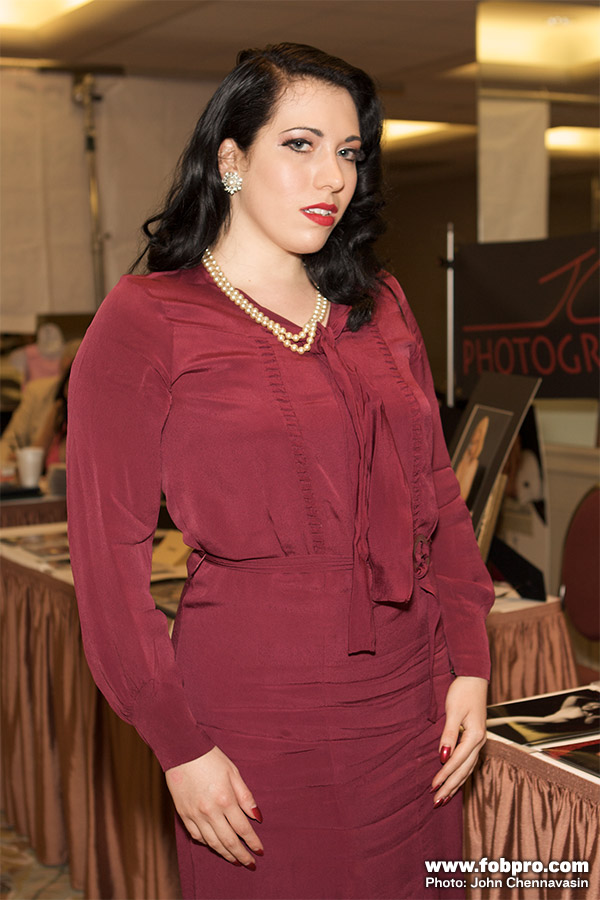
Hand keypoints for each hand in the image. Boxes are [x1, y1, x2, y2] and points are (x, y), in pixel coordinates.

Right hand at [165, 745, 263, 866]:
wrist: (181, 750)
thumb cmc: (210, 758)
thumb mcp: (233, 772)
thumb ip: (246, 797)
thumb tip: (257, 817)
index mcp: (225, 799)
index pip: (243, 828)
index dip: (253, 842)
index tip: (260, 851)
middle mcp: (210, 811)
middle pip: (229, 841)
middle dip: (241, 855)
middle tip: (250, 864)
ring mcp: (195, 815)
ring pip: (212, 842)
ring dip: (225, 854)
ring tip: (235, 860)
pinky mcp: (183, 814)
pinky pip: (196, 836)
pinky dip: (207, 843)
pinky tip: (214, 845)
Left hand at [431, 675, 486, 805]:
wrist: (474, 679)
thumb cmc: (462, 692)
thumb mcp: (453, 711)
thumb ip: (448, 735)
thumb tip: (443, 757)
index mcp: (475, 736)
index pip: (457, 761)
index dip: (444, 775)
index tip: (432, 787)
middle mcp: (479, 742)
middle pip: (464, 770)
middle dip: (450, 787)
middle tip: (436, 802)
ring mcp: (479, 741)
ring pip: (468, 769)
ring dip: (456, 784)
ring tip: (444, 799)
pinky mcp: (475, 739)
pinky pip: (469, 763)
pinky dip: (461, 775)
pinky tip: (455, 783)